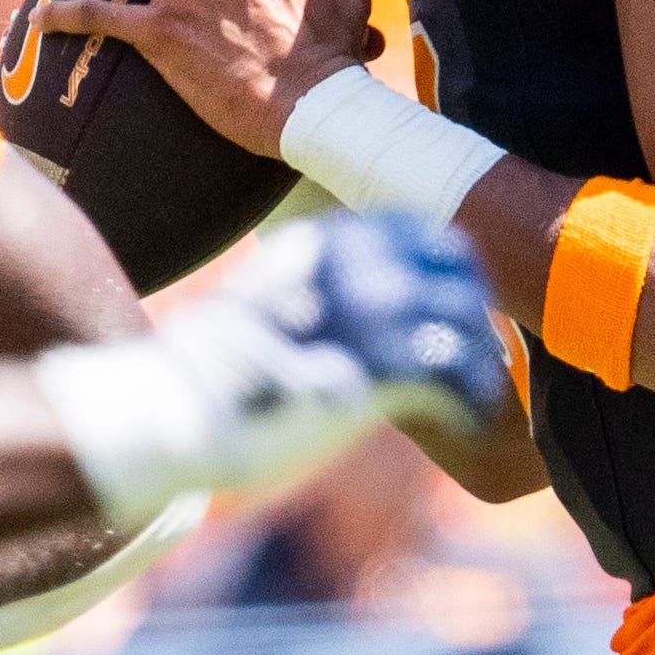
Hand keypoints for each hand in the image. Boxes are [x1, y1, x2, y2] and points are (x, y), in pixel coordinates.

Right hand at [210, 212, 509, 439]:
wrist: (175, 408)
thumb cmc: (214, 367)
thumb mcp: (266, 294)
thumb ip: (320, 287)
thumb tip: (366, 306)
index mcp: (326, 239)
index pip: (426, 233)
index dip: (451, 272)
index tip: (453, 304)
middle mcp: (354, 263)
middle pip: (459, 274)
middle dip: (473, 315)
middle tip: (473, 354)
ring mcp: (368, 315)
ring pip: (466, 325)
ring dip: (479, 363)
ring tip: (476, 395)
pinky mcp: (379, 375)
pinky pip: (457, 379)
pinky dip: (469, 402)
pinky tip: (460, 421)